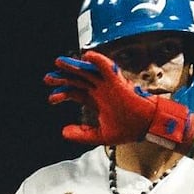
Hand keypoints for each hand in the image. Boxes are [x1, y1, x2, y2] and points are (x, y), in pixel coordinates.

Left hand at [45, 51, 190, 146]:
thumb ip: (82, 134)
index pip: (75, 93)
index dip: (62, 94)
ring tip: (59, 63)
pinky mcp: (117, 82)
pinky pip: (107, 67)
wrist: (146, 126)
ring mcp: (108, 84)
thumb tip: (63, 132)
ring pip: (87, 72)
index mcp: (96, 100)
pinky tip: (86, 57)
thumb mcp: (101, 135)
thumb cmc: (128, 129)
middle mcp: (100, 90)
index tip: (51, 99)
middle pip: (77, 80)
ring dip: (74, 66)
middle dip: (62, 78)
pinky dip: (97, 61)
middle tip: (47, 78)